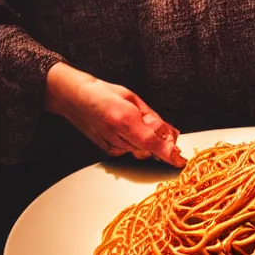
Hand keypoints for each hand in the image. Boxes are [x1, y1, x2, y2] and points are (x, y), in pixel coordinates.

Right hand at [45, 62, 185, 166]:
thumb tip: (171, 133)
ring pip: (140, 151)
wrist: (74, 97)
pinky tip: (125, 130)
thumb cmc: (103, 93)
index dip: (169, 153)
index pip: (153, 143)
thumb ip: (153, 118)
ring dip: (145, 141)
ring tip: (134, 123)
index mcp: (126, 120)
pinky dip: (133, 143)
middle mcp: (118, 135)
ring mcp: (112, 145)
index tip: (180, 161)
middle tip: (158, 129)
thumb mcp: (133, 99)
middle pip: (149, 149)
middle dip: (159, 143)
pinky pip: (130, 151)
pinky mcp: (108, 150)